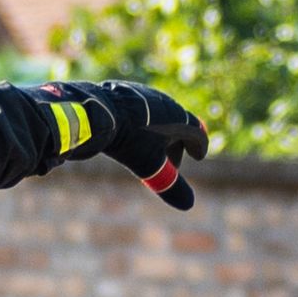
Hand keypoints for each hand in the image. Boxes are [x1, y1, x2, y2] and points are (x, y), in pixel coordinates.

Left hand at [49, 80, 207, 209]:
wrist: (98, 113)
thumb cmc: (129, 140)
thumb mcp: (149, 166)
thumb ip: (169, 185)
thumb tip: (189, 205)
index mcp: (177, 118)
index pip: (195, 132)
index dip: (198, 146)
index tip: (198, 156)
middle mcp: (165, 102)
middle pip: (177, 126)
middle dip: (176, 146)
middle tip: (171, 165)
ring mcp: (145, 95)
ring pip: (157, 117)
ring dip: (158, 135)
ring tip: (149, 152)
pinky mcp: (125, 92)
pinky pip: (139, 112)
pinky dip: (141, 126)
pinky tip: (129, 136)